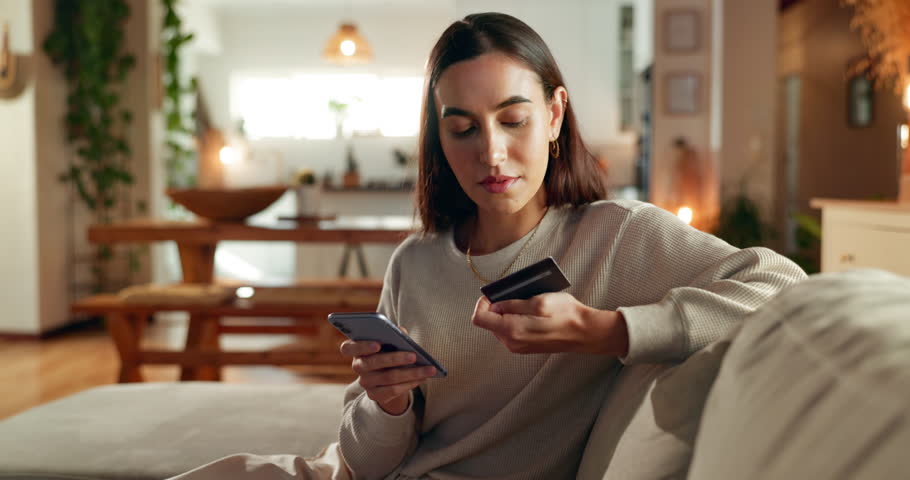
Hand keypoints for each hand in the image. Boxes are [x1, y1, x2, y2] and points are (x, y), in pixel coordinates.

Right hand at [339, 327, 436, 415]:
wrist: (388, 375)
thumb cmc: (389, 349)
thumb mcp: (389, 340)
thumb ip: (392, 334)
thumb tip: (401, 332)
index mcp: (355, 349)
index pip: (348, 347)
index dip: (362, 346)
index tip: (378, 344)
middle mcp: (357, 366)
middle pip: (373, 363)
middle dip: (396, 359)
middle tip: (414, 356)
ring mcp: (365, 382)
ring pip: (388, 378)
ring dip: (411, 373)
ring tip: (429, 369)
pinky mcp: (375, 395)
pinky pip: (393, 390)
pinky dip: (410, 383)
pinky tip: (422, 378)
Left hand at [471, 293, 628, 355]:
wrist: (585, 333)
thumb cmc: (566, 316)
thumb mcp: (537, 301)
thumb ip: (512, 304)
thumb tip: (495, 304)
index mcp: (512, 330)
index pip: (479, 318)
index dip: (482, 303)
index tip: (493, 294)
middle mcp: (512, 342)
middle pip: (490, 322)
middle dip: (497, 307)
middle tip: (514, 296)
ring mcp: (519, 347)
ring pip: (500, 326)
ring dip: (508, 313)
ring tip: (526, 303)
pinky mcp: (526, 347)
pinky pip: (511, 331)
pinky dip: (516, 320)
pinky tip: (531, 313)